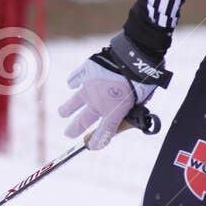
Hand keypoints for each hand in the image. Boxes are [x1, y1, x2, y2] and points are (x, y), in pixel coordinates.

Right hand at [59, 31, 170, 150]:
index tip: (91, 146)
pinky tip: (71, 85)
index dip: (96, 143)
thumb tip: (118, 126)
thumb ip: (128, 118)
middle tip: (69, 134)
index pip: (102, 134)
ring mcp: (89, 87)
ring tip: (63, 113)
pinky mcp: (87, 71)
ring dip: (67, 109)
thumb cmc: (142, 83)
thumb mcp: (140, 105)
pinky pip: (75, 79)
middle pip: (82, 122)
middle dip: (74, 130)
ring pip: (73, 103)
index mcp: (112, 113)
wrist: (135, 60)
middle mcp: (97, 103)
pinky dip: (73, 82)